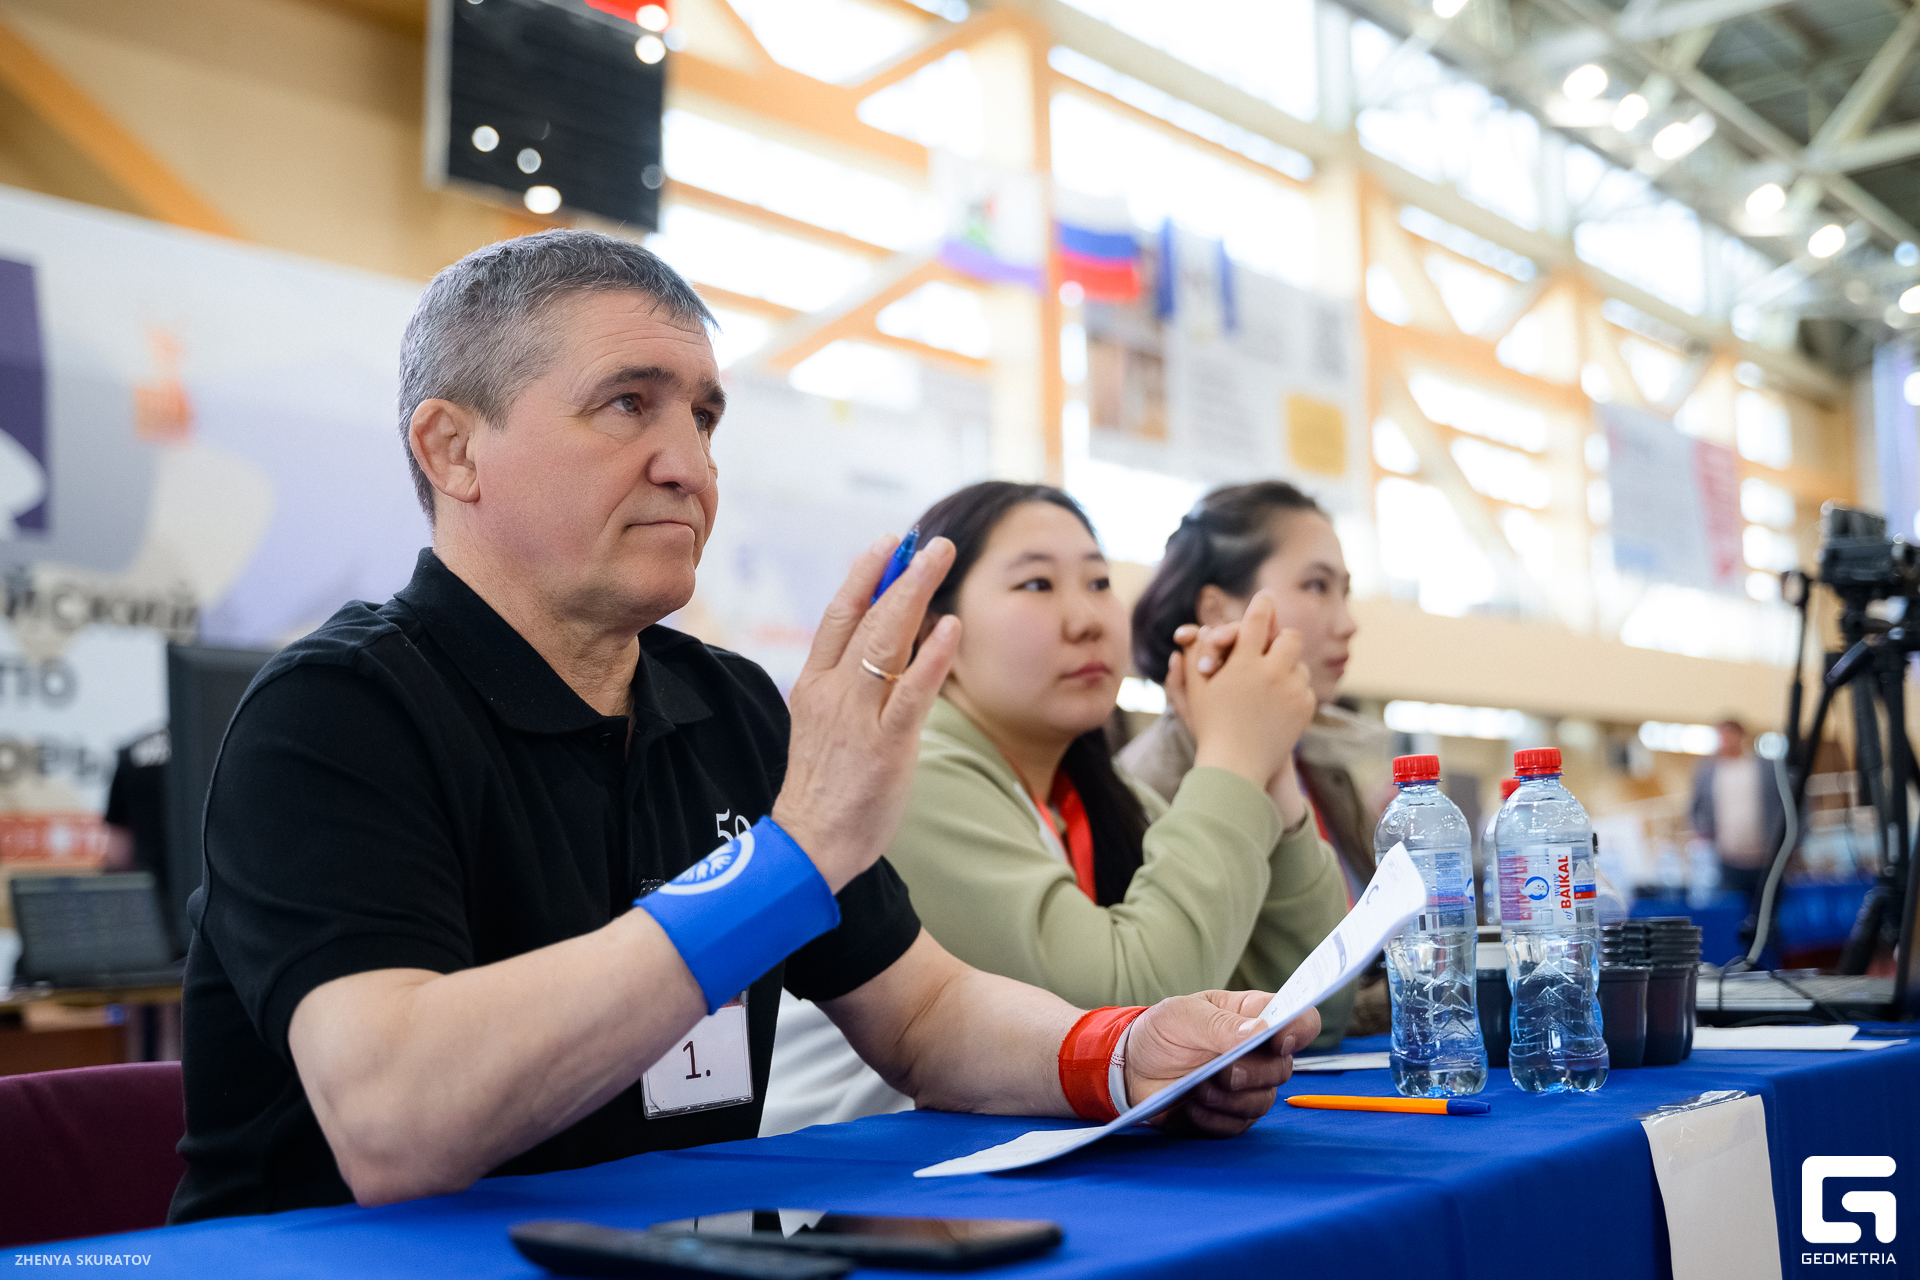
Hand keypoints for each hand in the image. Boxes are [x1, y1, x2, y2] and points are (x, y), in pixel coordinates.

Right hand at [771, 536, 960, 891]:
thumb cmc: (826, 787)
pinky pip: (911, 692)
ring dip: (915, 594)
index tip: (889, 543)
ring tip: (941, 560)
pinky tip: (951, 626)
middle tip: (930, 542)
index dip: (865, 574)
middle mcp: (833, 692)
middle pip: (864, 616)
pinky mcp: (886, 746)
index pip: (839, 615)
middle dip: (899, 572)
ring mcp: (858, 717)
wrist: (810, 845)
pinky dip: (932, 656)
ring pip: (885, 641)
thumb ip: (849, 685)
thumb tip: (882, 646)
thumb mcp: (825, 723)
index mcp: (814, 684)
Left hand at [1122, 991, 1317, 1137]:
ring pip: (1263, 1102)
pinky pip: (1238, 1125)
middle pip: (1284, 1069)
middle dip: (1253, 1073)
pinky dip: (1214, 1118)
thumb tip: (1262, 1032)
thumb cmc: (1161, 1031)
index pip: (1300, 1021)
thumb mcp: (1183, 1016)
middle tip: (1223, 1071)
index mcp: (1253, 1017)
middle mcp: (1259, 1054)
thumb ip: (1221, 1024)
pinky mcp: (1231, 1116)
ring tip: (1197, 1087)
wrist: (1132, 1067)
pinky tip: (1191, 1106)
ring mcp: (1247, 1087)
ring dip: (1229, 1099)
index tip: (1278, 1041)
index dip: (1299, 1030)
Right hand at [1182, 593, 1316, 791]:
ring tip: (1270, 683)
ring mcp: (1293, 690)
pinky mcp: (1306, 707)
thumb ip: (1197, 654)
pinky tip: (1278, 703)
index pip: (1257, 621)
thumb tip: (1203, 628)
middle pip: (1289, 637)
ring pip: (1300, 663)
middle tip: (1271, 645)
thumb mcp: (1196, 690)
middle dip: (1280, 638)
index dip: (1262, 605)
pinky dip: (1293, 691)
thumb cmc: (1210, 726)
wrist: (1236, 767)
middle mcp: (1272, 672)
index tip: (1266, 597)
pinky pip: (1305, 687)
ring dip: (1287, 668)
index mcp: (1242, 664)